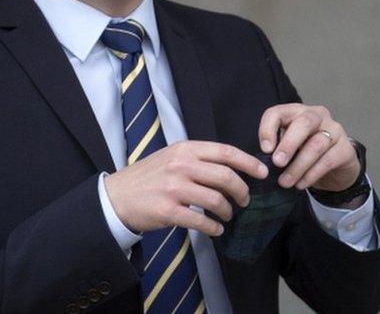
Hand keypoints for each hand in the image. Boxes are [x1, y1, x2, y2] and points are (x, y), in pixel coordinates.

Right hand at [103, 141, 267, 236]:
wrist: (116, 196)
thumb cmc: (147, 177)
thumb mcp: (171, 157)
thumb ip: (197, 159)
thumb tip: (231, 169)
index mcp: (184, 149)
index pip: (225, 152)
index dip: (249, 163)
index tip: (262, 173)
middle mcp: (180, 165)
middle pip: (226, 177)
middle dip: (242, 191)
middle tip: (244, 200)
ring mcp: (174, 188)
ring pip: (216, 200)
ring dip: (227, 211)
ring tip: (226, 215)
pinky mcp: (168, 211)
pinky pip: (201, 221)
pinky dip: (213, 227)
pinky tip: (215, 229)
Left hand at [257, 103, 359, 190]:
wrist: (335, 170)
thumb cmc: (305, 154)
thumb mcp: (288, 148)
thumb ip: (276, 149)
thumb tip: (261, 162)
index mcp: (297, 112)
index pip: (278, 112)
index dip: (268, 129)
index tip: (264, 150)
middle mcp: (318, 116)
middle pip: (304, 123)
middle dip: (288, 144)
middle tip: (276, 163)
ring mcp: (335, 131)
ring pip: (316, 144)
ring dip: (298, 166)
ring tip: (285, 182)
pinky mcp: (346, 149)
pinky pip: (328, 161)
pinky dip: (311, 174)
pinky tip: (301, 185)